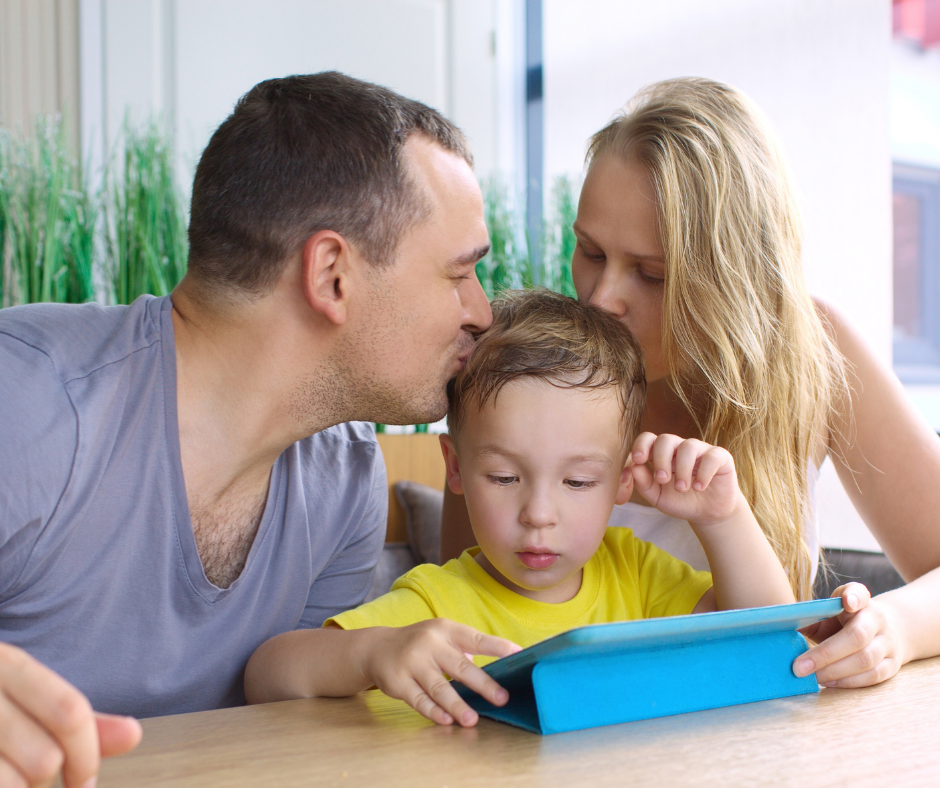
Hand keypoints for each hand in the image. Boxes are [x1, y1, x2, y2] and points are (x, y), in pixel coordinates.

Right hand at [0, 643, 141, 787]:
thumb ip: (78, 721)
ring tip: (8, 774)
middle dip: (47, 781)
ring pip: (18, 781)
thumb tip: (133, 734)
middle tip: (30, 778)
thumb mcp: (28, 702)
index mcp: (8, 663)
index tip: (85, 783)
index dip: (88, 755)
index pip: (70, 713)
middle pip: (46, 758)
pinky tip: (1, 776)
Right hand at [360, 619, 520, 726]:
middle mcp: (429, 643)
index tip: (518, 655)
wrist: (377, 648)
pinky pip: (419, 699)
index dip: (498, 647)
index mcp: (445, 630)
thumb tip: (491, 673)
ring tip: (472, 719)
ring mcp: (412, 662)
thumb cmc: (420, 644)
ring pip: (438, 686)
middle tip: (502, 698)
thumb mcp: (440, 637)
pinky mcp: (398, 682)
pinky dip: (433, 711)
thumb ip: (464, 651)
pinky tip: (446, 720)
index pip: (476, 638)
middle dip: (483, 683)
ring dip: (457, 704)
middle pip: (460, 666)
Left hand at [628, 433, 745, 525]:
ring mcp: (701, 450)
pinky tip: (699, 487)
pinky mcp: (720, 457)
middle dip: (661, 459)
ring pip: (688, 446)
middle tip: (662, 480)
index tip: (639, 460)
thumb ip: (643, 483)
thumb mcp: (657, 496)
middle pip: (666, 439)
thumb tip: (633, 468)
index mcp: (661, 453)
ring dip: (682, 469)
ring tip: (682, 488)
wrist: (708, 514)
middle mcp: (680, 448)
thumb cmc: (679, 501)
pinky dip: (704, 473)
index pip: (648, 438)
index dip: (641, 445)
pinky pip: (711, 456)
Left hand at [794, 583, 905, 686]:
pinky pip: (873, 676)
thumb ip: (810, 615)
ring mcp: (888, 643)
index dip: (854, 596)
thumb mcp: (830, 610)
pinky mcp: (893, 664)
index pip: (860, 593)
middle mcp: (877, 620)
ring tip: (811, 678)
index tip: (847, 601)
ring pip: (865, 660)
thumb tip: (777, 626)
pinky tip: (828, 683)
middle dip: (825, 654)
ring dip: (835, 671)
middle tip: (798, 667)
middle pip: (856, 636)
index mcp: (860, 600)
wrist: (887, 630)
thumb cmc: (846, 619)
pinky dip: (849, 682)